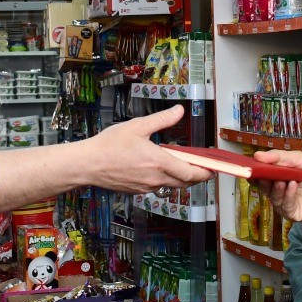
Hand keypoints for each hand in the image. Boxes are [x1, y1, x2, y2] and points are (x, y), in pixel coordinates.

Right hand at [86, 105, 208, 194]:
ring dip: (180, 178)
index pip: (191, 173)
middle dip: (196, 176)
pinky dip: (164, 179)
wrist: (88, 165)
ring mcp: (146, 187)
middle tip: (202, 168)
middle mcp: (155, 179)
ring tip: (181, 165)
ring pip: (171, 185)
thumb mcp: (138, 126)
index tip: (213, 169)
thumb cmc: (109, 145)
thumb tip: (179, 110)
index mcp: (159, 162)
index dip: (205, 173)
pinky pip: (157, 187)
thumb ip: (162, 120)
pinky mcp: (137, 191)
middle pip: (185, 183)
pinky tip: (157, 168)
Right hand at [253, 151, 301, 221]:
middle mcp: (277, 191)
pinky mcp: (292, 213)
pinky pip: (285, 205)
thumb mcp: (298, 159)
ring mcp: (283, 203)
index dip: (253, 172)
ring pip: (273, 197)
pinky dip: (288, 195)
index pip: (259, 176)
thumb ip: (279, 157)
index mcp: (276, 177)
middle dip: (262, 180)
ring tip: (281, 180)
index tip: (249, 167)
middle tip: (262, 174)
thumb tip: (257, 155)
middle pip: (263, 187)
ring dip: (276, 188)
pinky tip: (292, 186)